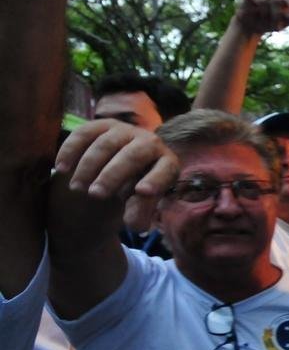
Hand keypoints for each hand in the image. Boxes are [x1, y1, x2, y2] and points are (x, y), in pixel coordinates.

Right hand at [55, 119, 178, 229]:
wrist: (115, 172)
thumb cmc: (132, 192)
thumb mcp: (138, 206)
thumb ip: (139, 215)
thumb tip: (134, 224)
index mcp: (166, 163)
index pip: (166, 169)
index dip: (155, 179)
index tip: (141, 192)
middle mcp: (149, 142)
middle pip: (133, 155)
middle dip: (113, 175)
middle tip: (95, 194)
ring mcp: (125, 131)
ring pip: (106, 144)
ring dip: (89, 166)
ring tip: (77, 188)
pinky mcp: (101, 125)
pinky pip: (84, 134)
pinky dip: (71, 150)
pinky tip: (60, 169)